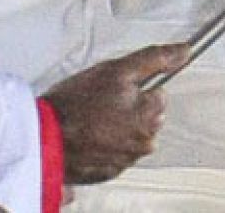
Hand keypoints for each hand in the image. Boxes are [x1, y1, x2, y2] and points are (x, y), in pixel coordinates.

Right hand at [42, 43, 189, 183]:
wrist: (41, 138)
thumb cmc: (74, 106)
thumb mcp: (117, 70)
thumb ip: (155, 59)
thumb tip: (183, 51)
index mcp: (150, 117)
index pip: (158, 95)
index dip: (136, 87)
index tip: (116, 89)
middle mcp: (143, 143)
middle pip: (146, 116)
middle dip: (128, 107)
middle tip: (101, 103)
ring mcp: (125, 159)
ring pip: (130, 134)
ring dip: (116, 126)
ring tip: (91, 120)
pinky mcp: (107, 172)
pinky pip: (114, 152)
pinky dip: (104, 144)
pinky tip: (87, 136)